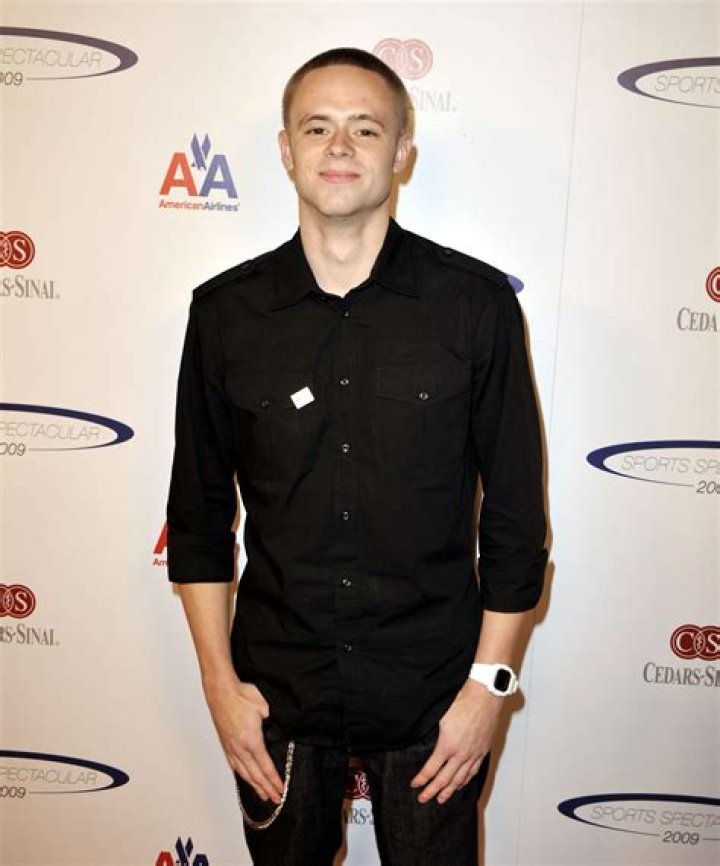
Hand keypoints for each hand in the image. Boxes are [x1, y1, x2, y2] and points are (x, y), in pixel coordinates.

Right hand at [203, 675, 284, 803]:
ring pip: (244, 772)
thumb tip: (278, 728)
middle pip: (255, 774)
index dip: (274, 780)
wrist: (221, 690)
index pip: (265, 766)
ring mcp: (231, 747)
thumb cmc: (242, 695)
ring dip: (254, 785)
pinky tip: (246, 778)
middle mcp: (240, 748)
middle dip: (267, 788)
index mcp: (252, 741)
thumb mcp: (264, 706)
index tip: (281, 790)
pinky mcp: (225, 743)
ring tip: (263, 795)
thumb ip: (272, 721)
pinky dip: (242, 775)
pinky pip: (235, 764)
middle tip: (276, 799)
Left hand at [410, 679, 501, 803]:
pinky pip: (473, 771)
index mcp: (448, 745)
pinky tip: (460, 785)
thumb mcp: (441, 715)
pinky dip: (465, 781)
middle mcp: (461, 754)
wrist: (485, 695)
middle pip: (444, 779)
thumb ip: (433, 732)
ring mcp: (474, 754)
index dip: (422, 779)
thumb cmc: (462, 700)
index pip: (431, 769)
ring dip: (449, 791)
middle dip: (432, 790)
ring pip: (460, 779)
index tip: (414, 784)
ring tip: (441, 799)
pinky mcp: (483, 750)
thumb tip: (423, 738)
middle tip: (423, 799)